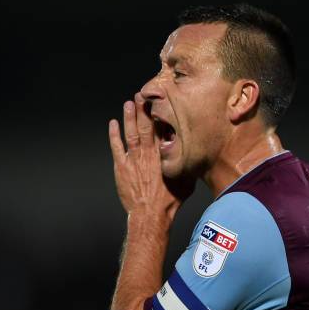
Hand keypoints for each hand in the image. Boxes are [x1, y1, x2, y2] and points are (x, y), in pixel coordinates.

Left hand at [108, 93, 193, 218]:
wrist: (150, 214)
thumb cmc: (169, 202)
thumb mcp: (186, 182)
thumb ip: (187, 166)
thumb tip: (195, 157)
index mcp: (164, 155)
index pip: (162, 130)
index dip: (160, 114)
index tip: (160, 102)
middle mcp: (148, 153)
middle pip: (146, 125)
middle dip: (143, 109)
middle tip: (142, 95)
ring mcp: (134, 159)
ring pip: (131, 132)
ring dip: (129, 117)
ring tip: (129, 103)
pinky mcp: (122, 166)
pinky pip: (117, 146)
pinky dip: (114, 134)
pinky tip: (113, 123)